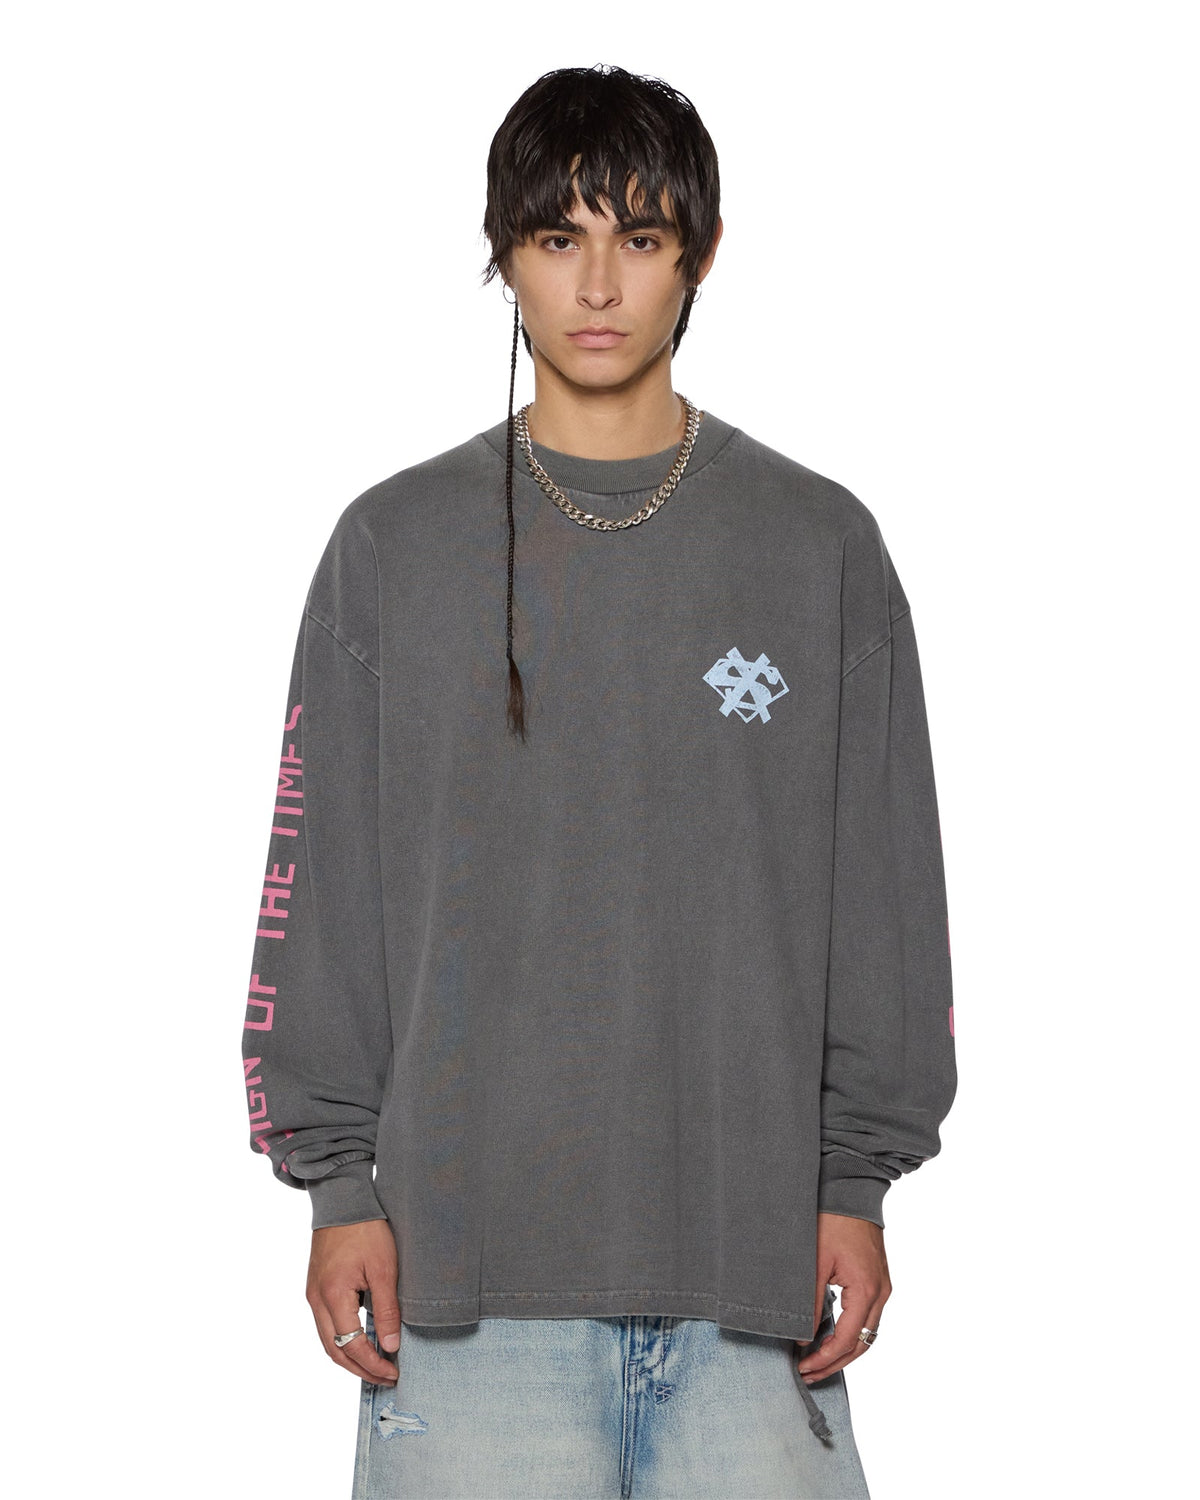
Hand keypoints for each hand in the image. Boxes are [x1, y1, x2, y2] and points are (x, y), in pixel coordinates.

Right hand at [306, 1219, 401, 1384]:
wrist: (343, 1199)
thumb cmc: (366, 1229)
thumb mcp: (385, 1268)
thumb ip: (387, 1310)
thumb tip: (390, 1346)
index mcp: (332, 1295)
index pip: (351, 1345)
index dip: (373, 1364)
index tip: (394, 1372)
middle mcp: (316, 1299)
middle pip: (334, 1350)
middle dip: (360, 1369)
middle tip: (386, 1378)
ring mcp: (312, 1294)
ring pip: (328, 1340)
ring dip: (350, 1357)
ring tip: (376, 1366)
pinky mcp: (315, 1288)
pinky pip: (326, 1325)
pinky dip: (343, 1340)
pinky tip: (362, 1342)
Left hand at [795, 1212, 890, 1383]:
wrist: (851, 1189)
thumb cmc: (832, 1220)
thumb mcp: (814, 1262)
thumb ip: (811, 1303)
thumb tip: (803, 1337)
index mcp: (866, 1290)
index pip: (847, 1340)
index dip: (824, 1359)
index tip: (803, 1368)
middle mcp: (880, 1293)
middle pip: (861, 1344)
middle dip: (834, 1363)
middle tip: (808, 1374)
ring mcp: (882, 1287)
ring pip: (867, 1333)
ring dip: (844, 1351)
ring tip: (817, 1362)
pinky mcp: (878, 1280)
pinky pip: (868, 1317)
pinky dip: (851, 1332)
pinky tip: (830, 1336)